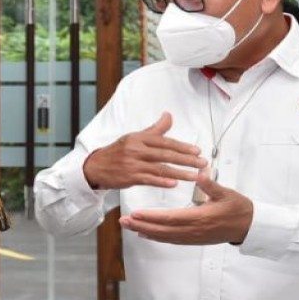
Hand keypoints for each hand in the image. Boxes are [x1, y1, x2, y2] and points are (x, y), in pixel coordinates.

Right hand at [82, 112, 205, 189]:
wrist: (96, 167)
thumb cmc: (117, 152)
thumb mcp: (134, 137)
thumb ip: (154, 129)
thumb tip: (168, 115)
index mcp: (139, 138)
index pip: (165, 141)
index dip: (182, 146)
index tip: (197, 151)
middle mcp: (136, 149)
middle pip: (166, 154)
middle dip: (186, 160)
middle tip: (202, 163)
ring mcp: (133, 164)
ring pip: (161, 168)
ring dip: (180, 173)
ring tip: (195, 176)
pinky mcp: (130, 177)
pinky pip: (149, 179)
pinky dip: (162, 182)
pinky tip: (174, 184)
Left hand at [120, 171, 252, 244]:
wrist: (248, 226)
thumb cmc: (238, 208)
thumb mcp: (226, 193)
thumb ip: (211, 185)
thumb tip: (201, 174)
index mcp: (200, 217)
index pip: (170, 218)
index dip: (152, 217)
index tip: (136, 213)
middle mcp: (193, 230)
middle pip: (162, 230)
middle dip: (142, 225)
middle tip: (123, 221)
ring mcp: (193, 237)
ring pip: (164, 237)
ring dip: (145, 231)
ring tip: (129, 226)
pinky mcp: (193, 240)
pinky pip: (171, 240)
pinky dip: (157, 237)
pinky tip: (145, 234)